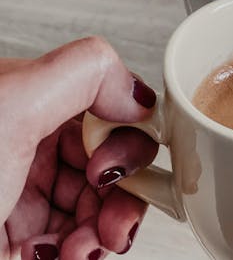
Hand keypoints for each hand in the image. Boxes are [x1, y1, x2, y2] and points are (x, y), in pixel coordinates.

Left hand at [0, 37, 158, 259]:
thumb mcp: (9, 106)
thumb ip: (84, 73)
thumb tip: (138, 92)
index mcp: (27, 105)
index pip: (103, 109)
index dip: (124, 136)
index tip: (117, 164)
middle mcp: (28, 149)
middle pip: (107, 161)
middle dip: (122, 190)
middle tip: (114, 210)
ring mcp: (25, 200)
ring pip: (100, 206)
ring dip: (109, 228)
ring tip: (94, 243)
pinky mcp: (22, 245)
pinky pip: (80, 244)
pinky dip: (90, 252)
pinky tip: (77, 255)